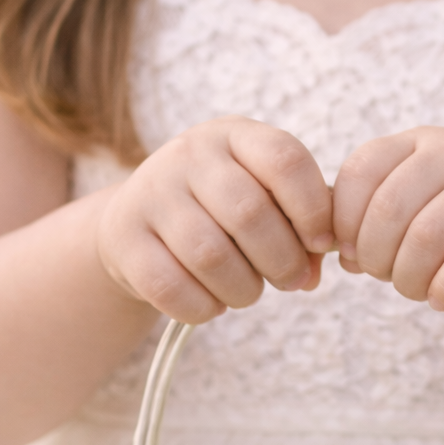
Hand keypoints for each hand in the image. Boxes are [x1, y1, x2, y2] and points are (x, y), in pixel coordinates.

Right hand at [97, 117, 333, 322]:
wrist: (137, 224)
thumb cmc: (218, 214)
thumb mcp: (263, 201)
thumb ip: (300, 228)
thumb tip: (313, 273)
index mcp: (234, 136)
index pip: (285, 160)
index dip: (313, 209)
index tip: (319, 244)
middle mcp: (189, 154)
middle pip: (250, 214)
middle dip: (283, 262)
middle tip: (289, 280)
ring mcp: (151, 192)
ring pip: (211, 256)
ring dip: (244, 291)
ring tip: (247, 293)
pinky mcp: (124, 236)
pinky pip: (172, 287)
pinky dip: (203, 308)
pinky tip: (211, 303)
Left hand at [332, 127, 443, 312]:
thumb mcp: (418, 216)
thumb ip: (371, 221)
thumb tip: (325, 244)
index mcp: (419, 143)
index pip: (359, 173)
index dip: (345, 225)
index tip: (355, 257)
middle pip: (388, 210)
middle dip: (378, 260)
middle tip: (391, 279)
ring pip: (427, 237)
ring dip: (411, 281)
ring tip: (421, 291)